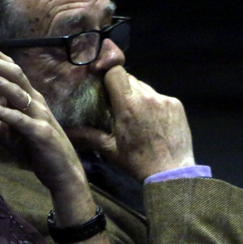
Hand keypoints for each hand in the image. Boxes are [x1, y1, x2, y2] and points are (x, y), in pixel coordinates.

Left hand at [0, 40, 86, 196]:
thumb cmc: (34, 150)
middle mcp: (37, 103)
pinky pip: (19, 119)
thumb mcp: (6, 133)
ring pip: (18, 93)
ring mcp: (40, 117)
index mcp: (30, 100)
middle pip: (16, 76)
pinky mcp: (40, 133)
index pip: (14, 73)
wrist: (62, 171)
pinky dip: (3, 111)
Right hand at [66, 66, 194, 181]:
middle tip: (119, 106)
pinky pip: (160, 97)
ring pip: (146, 87)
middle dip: (122, 89)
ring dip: (138, 96)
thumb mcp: (110, 149)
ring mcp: (164, 99)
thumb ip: (87, 135)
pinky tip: (154, 122)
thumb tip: (65, 131)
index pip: (115, 71)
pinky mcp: (177, 104)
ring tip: (138, 116)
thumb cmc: (137, 162)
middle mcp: (147, 97)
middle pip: (130, 79)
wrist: (171, 171)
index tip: (105, 88)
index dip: (108, 76)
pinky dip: (154, 104)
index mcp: (127, 105)